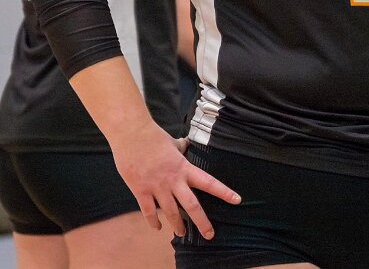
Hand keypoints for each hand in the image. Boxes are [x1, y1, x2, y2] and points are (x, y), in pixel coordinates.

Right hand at [109, 122, 239, 238]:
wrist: (131, 134)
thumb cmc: (153, 136)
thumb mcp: (173, 142)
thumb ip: (181, 147)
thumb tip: (186, 143)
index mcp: (184, 168)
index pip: (209, 182)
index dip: (224, 192)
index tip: (236, 200)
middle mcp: (173, 180)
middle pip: (192, 205)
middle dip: (202, 222)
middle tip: (209, 235)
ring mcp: (156, 187)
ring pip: (171, 212)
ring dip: (177, 225)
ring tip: (181, 233)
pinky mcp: (140, 190)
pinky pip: (148, 211)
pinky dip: (153, 221)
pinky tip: (157, 227)